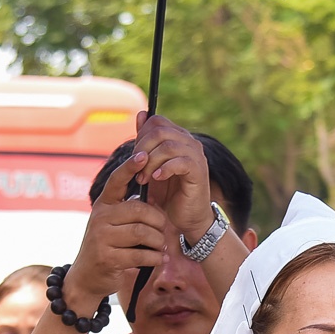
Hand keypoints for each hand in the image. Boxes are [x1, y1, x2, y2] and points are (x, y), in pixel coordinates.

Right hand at [65, 150, 173, 314]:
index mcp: (104, 204)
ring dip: (158, 242)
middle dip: (158, 222)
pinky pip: (140, 254)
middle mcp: (100, 217)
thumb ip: (130, 209)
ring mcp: (101, 237)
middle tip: (165, 232)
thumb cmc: (109, 246)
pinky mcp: (107, 257)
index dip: (130, 167)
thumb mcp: (113, 223)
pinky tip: (158, 260)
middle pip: (140, 211)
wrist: (87, 277)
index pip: (117, 180)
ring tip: (161, 248)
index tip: (143, 154)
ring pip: (143, 233)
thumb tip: (156, 193)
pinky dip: (154, 258)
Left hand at [131, 112, 215, 242]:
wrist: (187, 219)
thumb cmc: (169, 194)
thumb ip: (146, 142)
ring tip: (144, 179)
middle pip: (160, 131)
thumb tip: (141, 114)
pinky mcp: (199, 171)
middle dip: (142, 150)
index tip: (135, 157)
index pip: (157, 121)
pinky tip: (157, 179)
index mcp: (178, 137)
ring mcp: (197, 156)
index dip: (141, 136)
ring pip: (168, 146)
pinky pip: (180, 162)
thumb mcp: (151, 165)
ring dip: (151, 162)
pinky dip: (164, 169)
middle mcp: (189, 142)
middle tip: (136, 170)